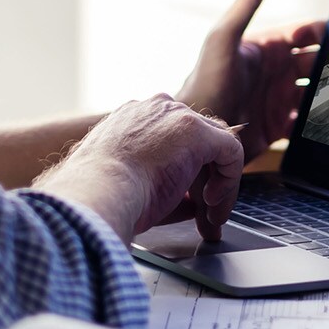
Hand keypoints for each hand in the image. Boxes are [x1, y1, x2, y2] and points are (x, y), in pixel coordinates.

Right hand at [36, 94, 245, 239]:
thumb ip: (161, 185)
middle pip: (196, 142)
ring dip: (218, 185)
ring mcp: (175, 115)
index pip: (172, 138)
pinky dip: (229, 180)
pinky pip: (230, 151)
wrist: (98, 191)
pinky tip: (214, 204)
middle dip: (203, 182)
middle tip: (206, 217)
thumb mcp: (128, 184)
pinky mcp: (196, 131)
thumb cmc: (103, 194)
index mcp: (132, 118)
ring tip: (211, 219)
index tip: (187, 202)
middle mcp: (155, 108)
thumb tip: (189, 204)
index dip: (184, 172)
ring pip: (215, 147)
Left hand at [176, 0, 325, 161]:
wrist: (200, 130)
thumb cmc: (206, 82)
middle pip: (319, 62)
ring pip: (317, 93)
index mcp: (269, 47)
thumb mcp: (223, 39)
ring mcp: (279, 98)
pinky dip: (319, 124)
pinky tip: (328, 123)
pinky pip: (306, 123)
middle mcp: (277, 71)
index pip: (309, 33)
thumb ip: (244, 5)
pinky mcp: (278, 126)